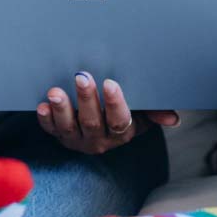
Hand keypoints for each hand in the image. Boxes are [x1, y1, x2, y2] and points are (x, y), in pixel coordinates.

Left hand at [37, 72, 178, 154]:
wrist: (105, 125)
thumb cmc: (128, 111)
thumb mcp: (144, 113)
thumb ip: (155, 111)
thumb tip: (174, 119)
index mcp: (123, 132)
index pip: (120, 120)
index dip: (115, 104)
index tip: (110, 83)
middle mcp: (100, 140)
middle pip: (93, 122)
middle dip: (87, 99)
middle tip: (82, 76)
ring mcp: (78, 139)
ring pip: (69, 128)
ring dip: (62, 109)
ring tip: (55, 92)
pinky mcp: (60, 136)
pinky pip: (51, 130)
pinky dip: (46, 119)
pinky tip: (42, 106)